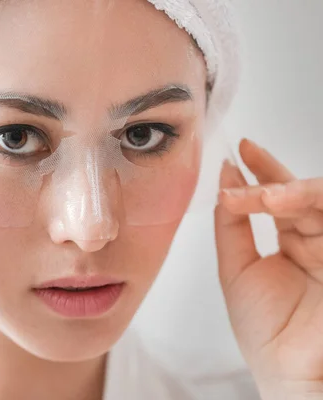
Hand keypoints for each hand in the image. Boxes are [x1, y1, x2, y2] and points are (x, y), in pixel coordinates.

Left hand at [216, 139, 322, 398]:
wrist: (292, 373)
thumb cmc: (267, 331)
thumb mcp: (236, 270)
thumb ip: (231, 226)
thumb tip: (226, 181)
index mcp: (293, 243)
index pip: (280, 195)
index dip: (264, 168)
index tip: (241, 149)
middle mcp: (318, 241)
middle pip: (301, 193)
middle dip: (273, 177)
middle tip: (245, 166)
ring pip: (321, 201)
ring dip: (290, 192)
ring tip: (263, 196)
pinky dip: (310, 205)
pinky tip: (284, 203)